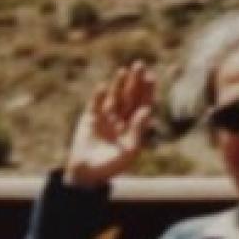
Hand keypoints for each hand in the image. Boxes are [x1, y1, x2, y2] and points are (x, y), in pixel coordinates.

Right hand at [64, 62, 155, 187]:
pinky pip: (96, 103)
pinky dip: (99, 95)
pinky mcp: (90, 118)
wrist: (87, 174)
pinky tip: (103, 86)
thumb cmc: (112, 165)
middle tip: (139, 64)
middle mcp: (122, 118)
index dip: (147, 90)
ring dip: (119, 84)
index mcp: (134, 126)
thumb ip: (138, 130)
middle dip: (135, 81)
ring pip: (115, 96)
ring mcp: (106, 117)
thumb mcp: (129, 150)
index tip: (151, 76)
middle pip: (130, 95)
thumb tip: (147, 110)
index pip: (143, 103)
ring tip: (123, 71)